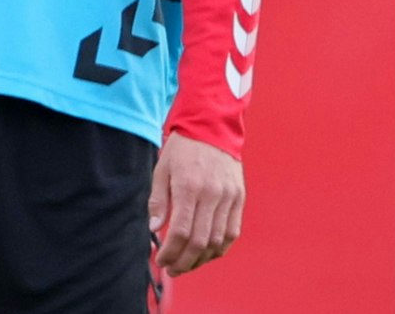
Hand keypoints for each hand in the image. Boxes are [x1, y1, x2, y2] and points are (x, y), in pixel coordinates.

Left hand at [148, 134, 243, 275]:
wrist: (211, 125)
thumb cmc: (183, 147)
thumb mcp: (162, 169)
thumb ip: (158, 200)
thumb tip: (154, 228)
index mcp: (189, 187)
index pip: (181, 232)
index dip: (171, 252)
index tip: (161, 260)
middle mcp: (212, 194)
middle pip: (200, 242)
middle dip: (184, 262)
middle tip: (173, 269)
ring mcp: (229, 197)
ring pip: (218, 241)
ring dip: (202, 259)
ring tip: (188, 264)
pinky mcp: (239, 198)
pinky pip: (233, 231)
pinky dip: (221, 247)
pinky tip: (208, 253)